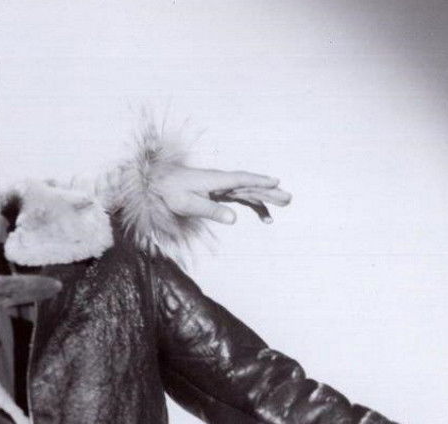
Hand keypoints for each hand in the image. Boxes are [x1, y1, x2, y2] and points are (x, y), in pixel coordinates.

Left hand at [155, 167, 291, 224]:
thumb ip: (210, 211)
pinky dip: (254, 205)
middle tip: (288, 198)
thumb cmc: (172, 192)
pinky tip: (264, 216)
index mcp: (216, 181)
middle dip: (269, 191)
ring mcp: (222, 186)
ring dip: (266, 197)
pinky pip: (241, 198)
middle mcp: (222, 181)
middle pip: (250, 186)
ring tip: (285, 204)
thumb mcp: (187, 205)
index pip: (241, 180)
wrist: (159, 182)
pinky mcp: (220, 193)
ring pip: (249, 191)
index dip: (258, 181)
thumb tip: (234, 219)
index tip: (276, 182)